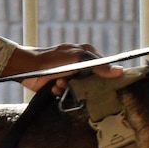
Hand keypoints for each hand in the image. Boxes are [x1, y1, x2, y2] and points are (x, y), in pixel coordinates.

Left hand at [2, 42, 125, 91]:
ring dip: (71, 89)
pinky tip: (55, 88)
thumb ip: (99, 66)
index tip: (112, 86)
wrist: (28, 68)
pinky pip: (68, 93)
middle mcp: (79, 64)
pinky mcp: (60, 85)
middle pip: (93, 80)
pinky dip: (62, 92)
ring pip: (80, 88)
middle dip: (85, 85)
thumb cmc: (54, 59)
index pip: (104, 66)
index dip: (108, 76)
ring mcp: (69, 75)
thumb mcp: (79, 59)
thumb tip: (120, 71)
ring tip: (61, 84)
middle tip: (80, 86)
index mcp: (86, 54)